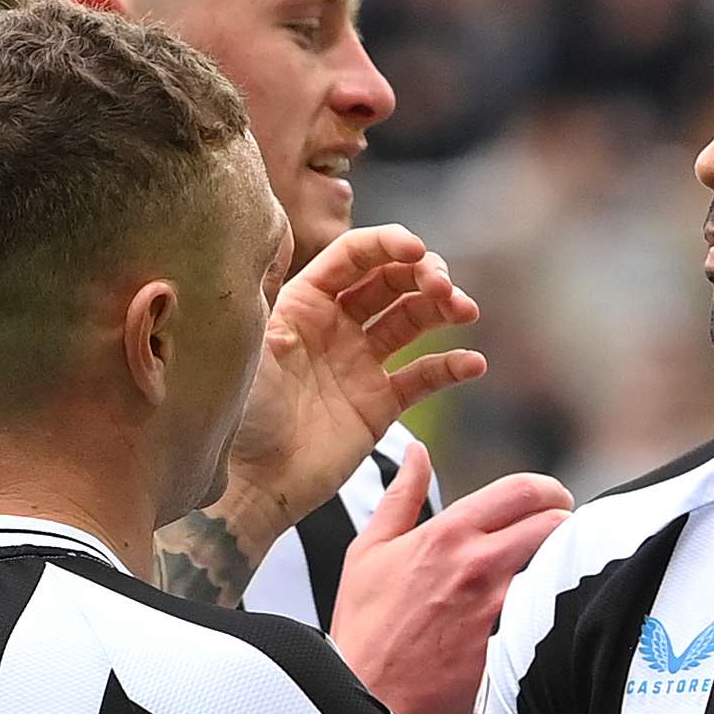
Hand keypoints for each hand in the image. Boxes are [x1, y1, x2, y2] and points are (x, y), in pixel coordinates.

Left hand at [216, 226, 486, 543]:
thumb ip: (267, 285)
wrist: (251, 484)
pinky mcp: (379, 404)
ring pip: (413, 319)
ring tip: (465, 311)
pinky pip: (424, 377)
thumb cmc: (240, 412)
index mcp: (303, 301)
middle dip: (424, 274)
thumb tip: (276, 229)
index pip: (354, 256)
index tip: (417, 249)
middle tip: (445, 287)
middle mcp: (336, 326)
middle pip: (391, 281)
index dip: (388, 245)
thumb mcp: (248, 340)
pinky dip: (451, 367)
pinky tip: (472, 363)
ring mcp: (360, 363)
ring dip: (443, 308)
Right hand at [325, 441, 573, 713]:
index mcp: (448, 533)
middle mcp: (478, 564)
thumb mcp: (369, 550)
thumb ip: (399, 496)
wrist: (363, 695)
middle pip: (556, 524)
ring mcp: (497, 608)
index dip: (549, 491)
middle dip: (565, 525)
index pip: (524, 490)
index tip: (552, 502)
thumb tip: (416, 451)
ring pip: (560, 569)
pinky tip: (547, 617)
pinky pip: (551, 617)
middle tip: (560, 539)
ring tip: (555, 575)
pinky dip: (555, 610)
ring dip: (563, 568)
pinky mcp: (507, 648)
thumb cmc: (363, 624)